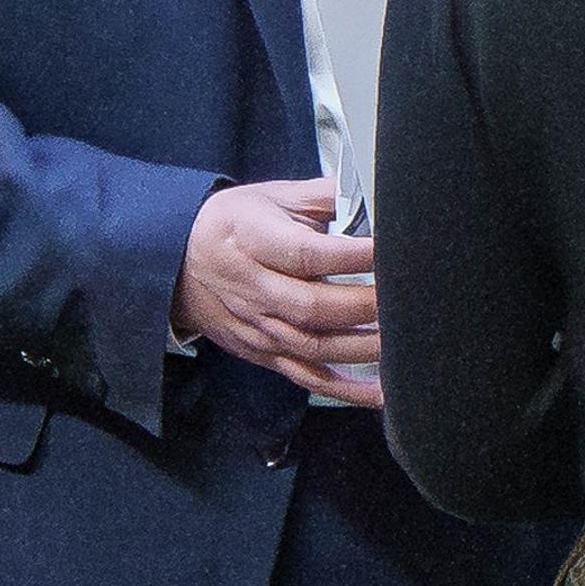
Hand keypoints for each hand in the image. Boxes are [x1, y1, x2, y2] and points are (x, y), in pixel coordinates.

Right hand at [172, 177, 381, 407]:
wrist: (179, 262)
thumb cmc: (235, 223)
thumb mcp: (272, 195)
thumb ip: (324, 196)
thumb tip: (373, 194)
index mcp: (253, 240)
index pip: (308, 253)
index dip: (353, 256)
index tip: (391, 250)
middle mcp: (254, 288)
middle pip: (313, 306)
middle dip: (364, 305)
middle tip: (405, 297)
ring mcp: (258, 327)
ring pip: (313, 346)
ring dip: (362, 348)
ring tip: (402, 340)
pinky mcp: (264, 353)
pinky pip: (306, 376)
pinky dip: (344, 389)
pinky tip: (380, 391)